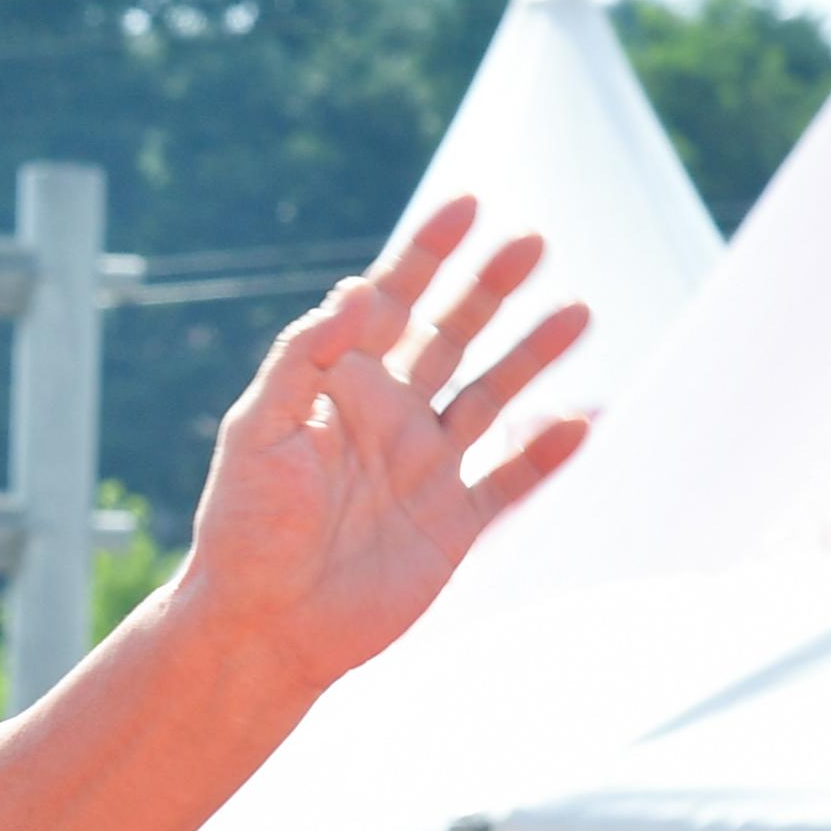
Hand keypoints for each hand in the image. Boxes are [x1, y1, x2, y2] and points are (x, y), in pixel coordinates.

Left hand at [169, 197, 594, 696]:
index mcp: (340, 390)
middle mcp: (390, 420)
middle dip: (491, 289)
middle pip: (452, 337)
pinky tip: (585, 416)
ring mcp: (425, 471)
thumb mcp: (255, 434)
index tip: (468, 204)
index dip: (427, 254)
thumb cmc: (245, 529)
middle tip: (534, 243)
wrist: (261, 626)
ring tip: (578, 313)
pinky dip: (548, 452)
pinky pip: (512, 481)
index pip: (390, 304)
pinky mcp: (453, 527)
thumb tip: (355, 292)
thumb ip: (303, 359)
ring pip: (493, 398)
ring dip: (533, 356)